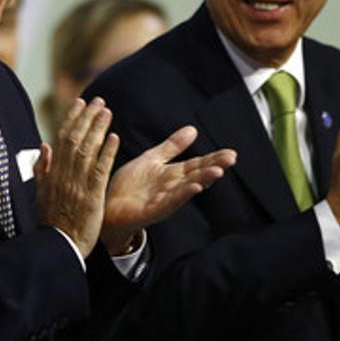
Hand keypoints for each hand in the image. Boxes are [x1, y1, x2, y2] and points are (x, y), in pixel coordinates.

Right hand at [34, 98, 117, 257]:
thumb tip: (44, 145)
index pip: (63, 139)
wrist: (58, 247)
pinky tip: (114, 138)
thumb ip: (43, 169)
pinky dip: (107, 153)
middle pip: (75, 140)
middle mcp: (64, 175)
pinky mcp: (91, 197)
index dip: (72, 119)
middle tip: (98, 100)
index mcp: (53, 173)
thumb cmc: (52, 222)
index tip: (80, 102)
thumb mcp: (42, 193)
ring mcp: (77, 185)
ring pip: (87, 151)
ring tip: (107, 112)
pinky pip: (99, 171)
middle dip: (87, 118)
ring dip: (98, 129)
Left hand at [100, 126, 235, 254]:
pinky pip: (170, 202)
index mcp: (173, 174)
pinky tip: (194, 187)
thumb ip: (172, 146)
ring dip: (203, 180)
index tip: (231, 153)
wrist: (108, 207)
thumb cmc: (130, 186)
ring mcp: (164, 199)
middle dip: (214, 167)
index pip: (197, 164)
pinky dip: (182, 194)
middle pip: (197, 175)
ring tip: (217, 171)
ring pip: (187, 188)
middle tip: (231, 159)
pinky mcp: (153, 210)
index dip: (213, 158)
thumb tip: (193, 129)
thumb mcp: (152, 159)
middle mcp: (172, 187)